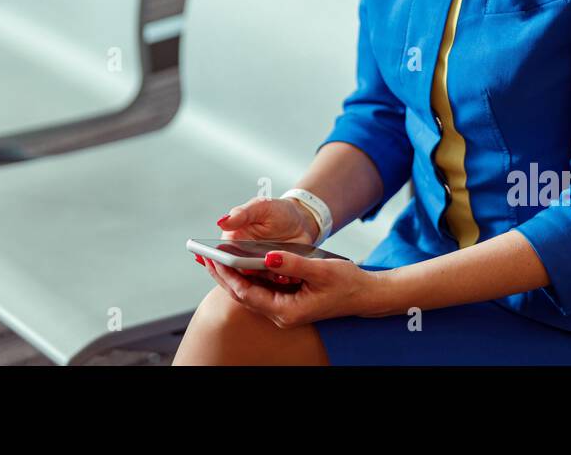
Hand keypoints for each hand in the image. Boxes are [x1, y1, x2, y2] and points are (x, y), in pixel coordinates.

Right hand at [191, 196, 317, 286]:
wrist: (301, 221)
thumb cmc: (277, 211)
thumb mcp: (261, 207)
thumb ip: (241, 214)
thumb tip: (222, 221)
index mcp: (232, 240)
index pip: (224, 256)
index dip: (229, 262)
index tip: (239, 262)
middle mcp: (242, 257)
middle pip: (239, 273)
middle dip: (251, 273)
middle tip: (261, 268)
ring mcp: (258, 269)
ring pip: (257, 282)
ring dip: (267, 279)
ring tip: (281, 275)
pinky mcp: (273, 276)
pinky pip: (273, 283)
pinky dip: (280, 281)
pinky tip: (290, 277)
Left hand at [203, 249, 391, 326]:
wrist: (365, 294)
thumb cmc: (347, 283)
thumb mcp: (319, 270)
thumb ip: (291, 264)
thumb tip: (267, 258)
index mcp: (287, 311)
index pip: (247, 294)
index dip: (228, 276)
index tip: (214, 259)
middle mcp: (282, 314)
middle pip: (243, 295)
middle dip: (223, 276)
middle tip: (205, 257)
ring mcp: (284, 310)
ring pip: (250, 293)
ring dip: (233, 276)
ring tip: (215, 258)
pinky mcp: (287, 302)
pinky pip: (260, 290)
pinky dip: (247, 277)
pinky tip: (238, 264)